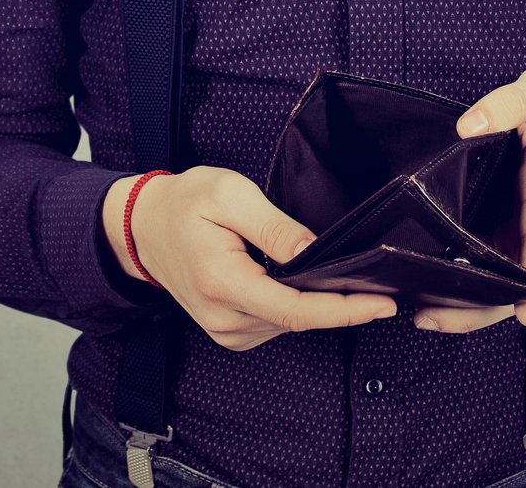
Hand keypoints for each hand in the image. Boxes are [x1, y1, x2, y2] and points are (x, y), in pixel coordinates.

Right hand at [103, 166, 396, 350]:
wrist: (143, 226)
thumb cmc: (183, 203)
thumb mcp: (229, 195)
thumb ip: (273, 226)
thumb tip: (312, 251)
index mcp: (222, 283)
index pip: (294, 309)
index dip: (343, 310)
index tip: (382, 305)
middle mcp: (223, 317)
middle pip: (297, 320)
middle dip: (341, 304)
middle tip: (379, 282)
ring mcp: (225, 329)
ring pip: (288, 324)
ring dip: (317, 304)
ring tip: (340, 275)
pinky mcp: (229, 331)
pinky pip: (274, 323)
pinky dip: (295, 306)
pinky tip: (302, 283)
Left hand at [417, 65, 525, 333]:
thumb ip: (508, 102)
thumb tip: (468, 125)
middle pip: (518, 281)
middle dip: (479, 307)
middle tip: (428, 317)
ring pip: (511, 288)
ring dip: (472, 308)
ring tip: (422, 315)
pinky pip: (507, 279)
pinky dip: (478, 295)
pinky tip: (439, 299)